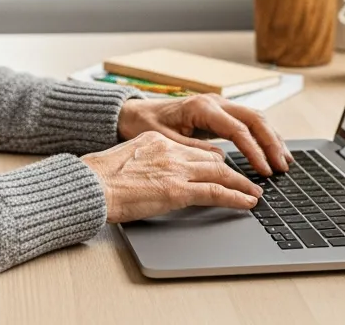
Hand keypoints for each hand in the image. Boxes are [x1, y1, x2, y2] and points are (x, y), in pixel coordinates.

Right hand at [81, 132, 262, 222]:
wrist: (90, 185)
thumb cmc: (99, 178)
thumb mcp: (125, 159)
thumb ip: (145, 162)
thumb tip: (152, 175)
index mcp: (157, 140)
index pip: (193, 150)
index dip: (211, 161)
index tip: (222, 168)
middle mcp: (170, 150)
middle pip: (211, 159)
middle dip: (233, 171)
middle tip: (248, 180)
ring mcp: (175, 170)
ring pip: (219, 173)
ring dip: (241, 184)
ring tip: (254, 193)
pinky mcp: (176, 190)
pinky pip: (215, 192)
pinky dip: (235, 197)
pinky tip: (247, 203)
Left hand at [117, 95, 291, 175]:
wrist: (135, 112)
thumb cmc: (146, 125)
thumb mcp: (164, 140)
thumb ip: (192, 149)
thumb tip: (220, 160)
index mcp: (202, 107)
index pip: (238, 129)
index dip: (254, 151)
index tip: (264, 170)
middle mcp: (215, 102)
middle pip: (254, 119)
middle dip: (271, 144)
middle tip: (283, 167)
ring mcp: (219, 105)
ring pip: (255, 118)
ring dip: (272, 139)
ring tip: (285, 161)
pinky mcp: (220, 112)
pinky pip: (247, 122)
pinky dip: (262, 136)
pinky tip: (272, 151)